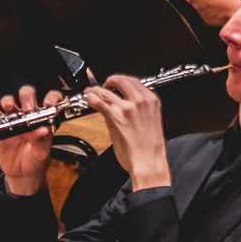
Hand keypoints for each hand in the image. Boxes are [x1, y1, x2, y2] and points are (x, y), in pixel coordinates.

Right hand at [0, 84, 61, 195]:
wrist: (21, 174)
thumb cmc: (35, 162)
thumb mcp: (42, 153)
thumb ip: (41, 141)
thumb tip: (42, 129)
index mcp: (43, 121)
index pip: (50, 101)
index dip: (50, 98)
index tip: (47, 104)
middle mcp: (28, 117)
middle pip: (27, 95)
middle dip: (27, 97)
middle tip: (27, 108)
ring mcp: (13, 120)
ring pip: (9, 100)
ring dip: (8, 100)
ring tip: (9, 108)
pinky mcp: (0, 125)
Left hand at [86, 74, 170, 189]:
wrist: (148, 161)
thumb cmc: (148, 146)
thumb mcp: (147, 120)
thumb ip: (134, 107)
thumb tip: (118, 101)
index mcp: (151, 100)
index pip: (133, 80)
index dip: (120, 81)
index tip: (113, 84)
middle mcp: (141, 101)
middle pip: (120, 79)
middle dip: (109, 81)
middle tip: (103, 88)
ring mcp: (128, 107)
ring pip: (107, 89)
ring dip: (96, 90)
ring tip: (91, 93)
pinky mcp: (116, 116)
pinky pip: (98, 100)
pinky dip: (90, 97)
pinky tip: (88, 99)